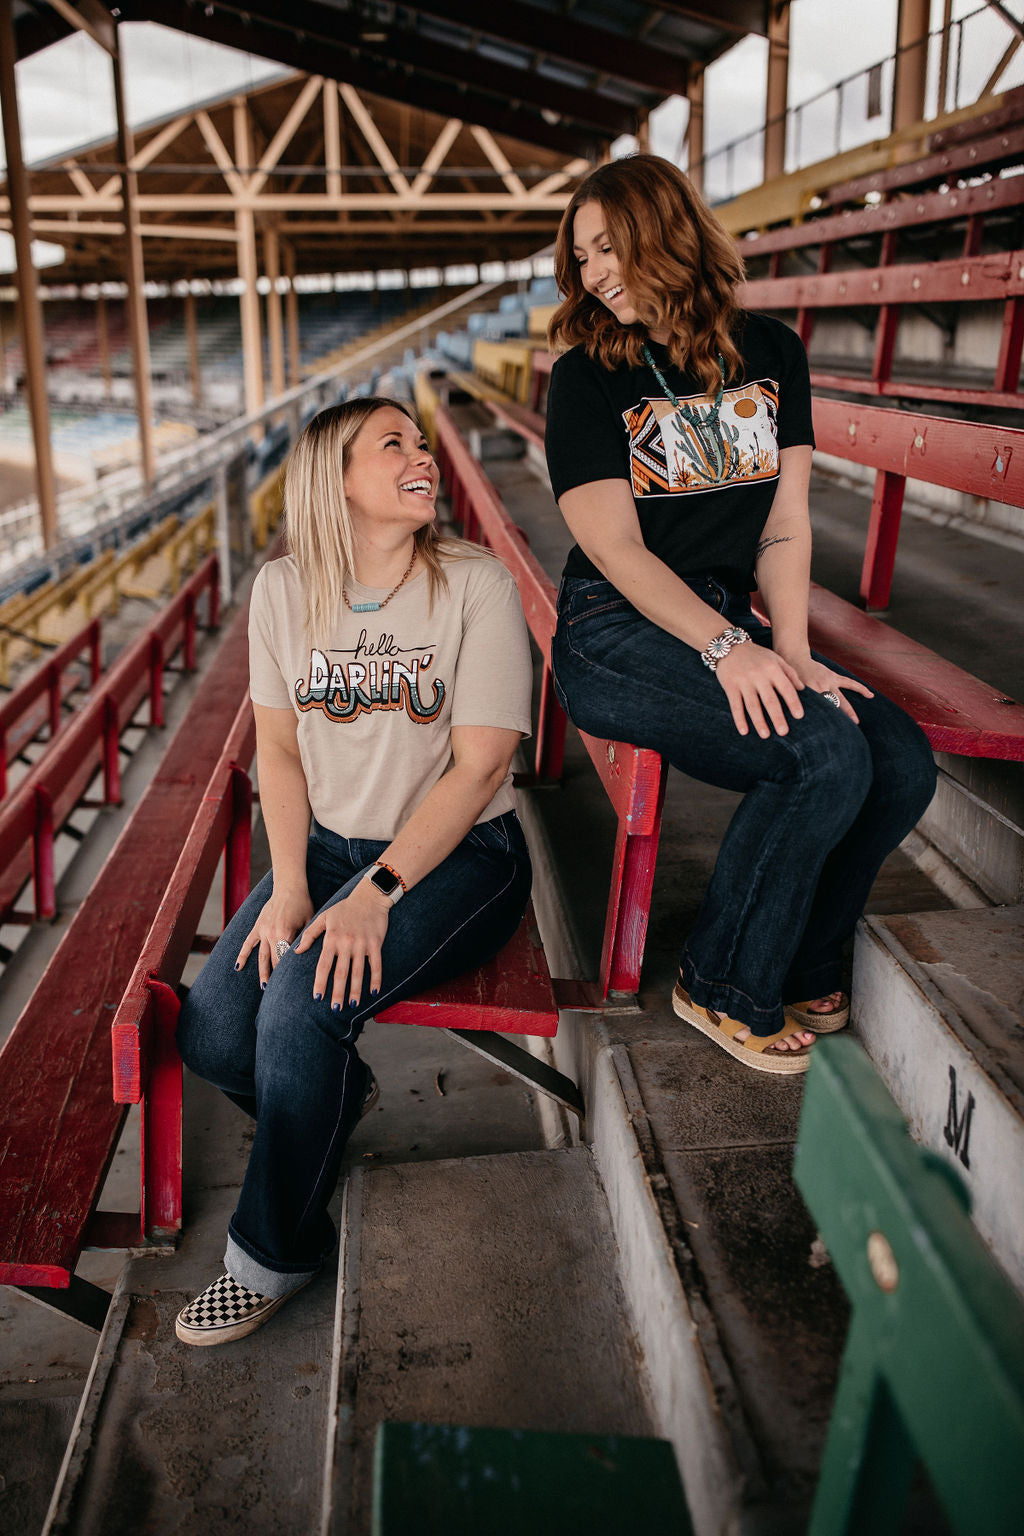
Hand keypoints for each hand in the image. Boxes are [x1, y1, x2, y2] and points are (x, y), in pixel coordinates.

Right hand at [236, 884, 313, 987]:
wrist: (289, 886)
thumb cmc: (303, 903)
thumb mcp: (310, 921)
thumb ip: (307, 939)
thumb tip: (304, 957)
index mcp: (286, 934)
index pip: (285, 959)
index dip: (287, 974)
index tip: (291, 987)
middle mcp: (272, 934)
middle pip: (273, 961)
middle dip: (276, 977)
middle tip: (278, 994)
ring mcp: (262, 931)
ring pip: (261, 956)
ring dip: (262, 972)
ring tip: (264, 987)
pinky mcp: (257, 926)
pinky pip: (248, 943)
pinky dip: (242, 955)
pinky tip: (237, 968)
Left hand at [293, 875, 391, 1010]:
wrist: (369, 896)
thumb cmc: (344, 908)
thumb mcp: (323, 917)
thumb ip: (309, 934)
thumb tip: (296, 951)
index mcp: (331, 938)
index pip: (324, 965)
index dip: (320, 982)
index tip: (317, 998)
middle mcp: (346, 943)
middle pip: (341, 972)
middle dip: (338, 992)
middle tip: (335, 1008)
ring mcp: (362, 944)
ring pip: (358, 971)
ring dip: (355, 989)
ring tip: (352, 1005)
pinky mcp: (376, 943)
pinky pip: (376, 964)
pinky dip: (376, 978)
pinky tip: (374, 992)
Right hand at [715, 642, 804, 737]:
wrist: (729, 646)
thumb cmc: (756, 655)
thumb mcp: (775, 658)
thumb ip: (789, 672)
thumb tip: (802, 689)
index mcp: (772, 669)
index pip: (786, 688)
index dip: (793, 702)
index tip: (799, 716)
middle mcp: (759, 675)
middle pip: (770, 700)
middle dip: (777, 717)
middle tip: (784, 732)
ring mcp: (743, 682)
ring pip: (752, 705)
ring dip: (759, 721)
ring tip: (765, 735)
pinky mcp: (730, 686)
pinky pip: (735, 705)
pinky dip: (739, 719)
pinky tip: (744, 731)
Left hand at [783, 655, 873, 725]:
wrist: (794, 659)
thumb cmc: (789, 679)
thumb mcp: (789, 692)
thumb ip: (795, 704)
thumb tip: (796, 724)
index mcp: (809, 692)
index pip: (817, 710)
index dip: (821, 722)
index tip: (825, 735)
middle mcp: (821, 687)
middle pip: (831, 707)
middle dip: (836, 720)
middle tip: (842, 733)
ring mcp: (829, 681)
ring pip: (842, 698)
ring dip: (849, 710)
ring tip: (856, 722)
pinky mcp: (834, 677)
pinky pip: (849, 683)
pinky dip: (860, 688)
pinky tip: (870, 695)